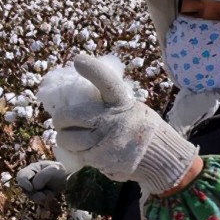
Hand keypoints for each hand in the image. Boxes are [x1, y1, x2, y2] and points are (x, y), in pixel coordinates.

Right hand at [16, 160, 67, 203]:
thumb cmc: (62, 171)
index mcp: (32, 169)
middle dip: (33, 193)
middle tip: (42, 195)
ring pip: (31, 196)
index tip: (31, 188)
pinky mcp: (39, 195)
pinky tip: (51, 196)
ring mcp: (34, 188)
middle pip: (24, 188)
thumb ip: (43, 175)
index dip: (24, 182)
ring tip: (50, 194)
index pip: (21, 176)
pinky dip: (44, 199)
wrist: (71, 180)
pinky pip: (37, 200)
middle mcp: (31, 179)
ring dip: (40, 197)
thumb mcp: (55, 169)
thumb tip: (34, 186)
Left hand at [51, 55, 199, 195]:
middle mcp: (112, 121)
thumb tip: (77, 102)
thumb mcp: (132, 109)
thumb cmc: (138, 129)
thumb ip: (110, 105)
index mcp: (122, 103)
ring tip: (69, 137)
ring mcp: (105, 141)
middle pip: (71, 116)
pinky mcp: (99, 159)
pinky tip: (81, 150)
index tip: (78, 60)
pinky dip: (74, 152)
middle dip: (60, 119)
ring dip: (64, 138)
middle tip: (60, 121)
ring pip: (67, 139)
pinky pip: (75, 154)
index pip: (108, 83)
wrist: (159, 158)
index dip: (93, 70)